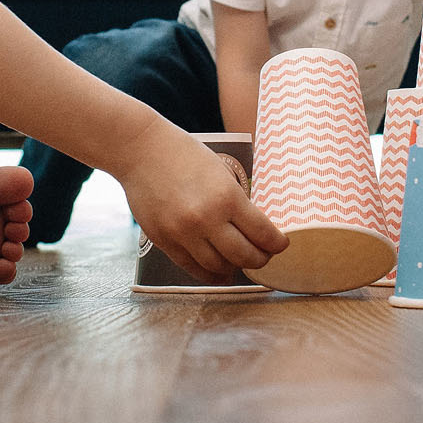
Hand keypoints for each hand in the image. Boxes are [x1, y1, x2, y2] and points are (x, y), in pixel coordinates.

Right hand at [115, 127, 287, 282]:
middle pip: (244, 256)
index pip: (263, 233)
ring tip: (241, 263)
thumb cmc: (184, 154)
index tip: (281, 245)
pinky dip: (209, 273)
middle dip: (260, 260)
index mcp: (227, 197)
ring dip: (235, 268)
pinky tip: (219, 272)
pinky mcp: (164, 240)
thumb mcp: (221, 170)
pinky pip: (191, 267)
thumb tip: (255, 226)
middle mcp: (206, 219)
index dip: (277, 244)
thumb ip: (236, 199)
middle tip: (264, 257)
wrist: (140, 149)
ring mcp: (182, 233)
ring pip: (219, 266)